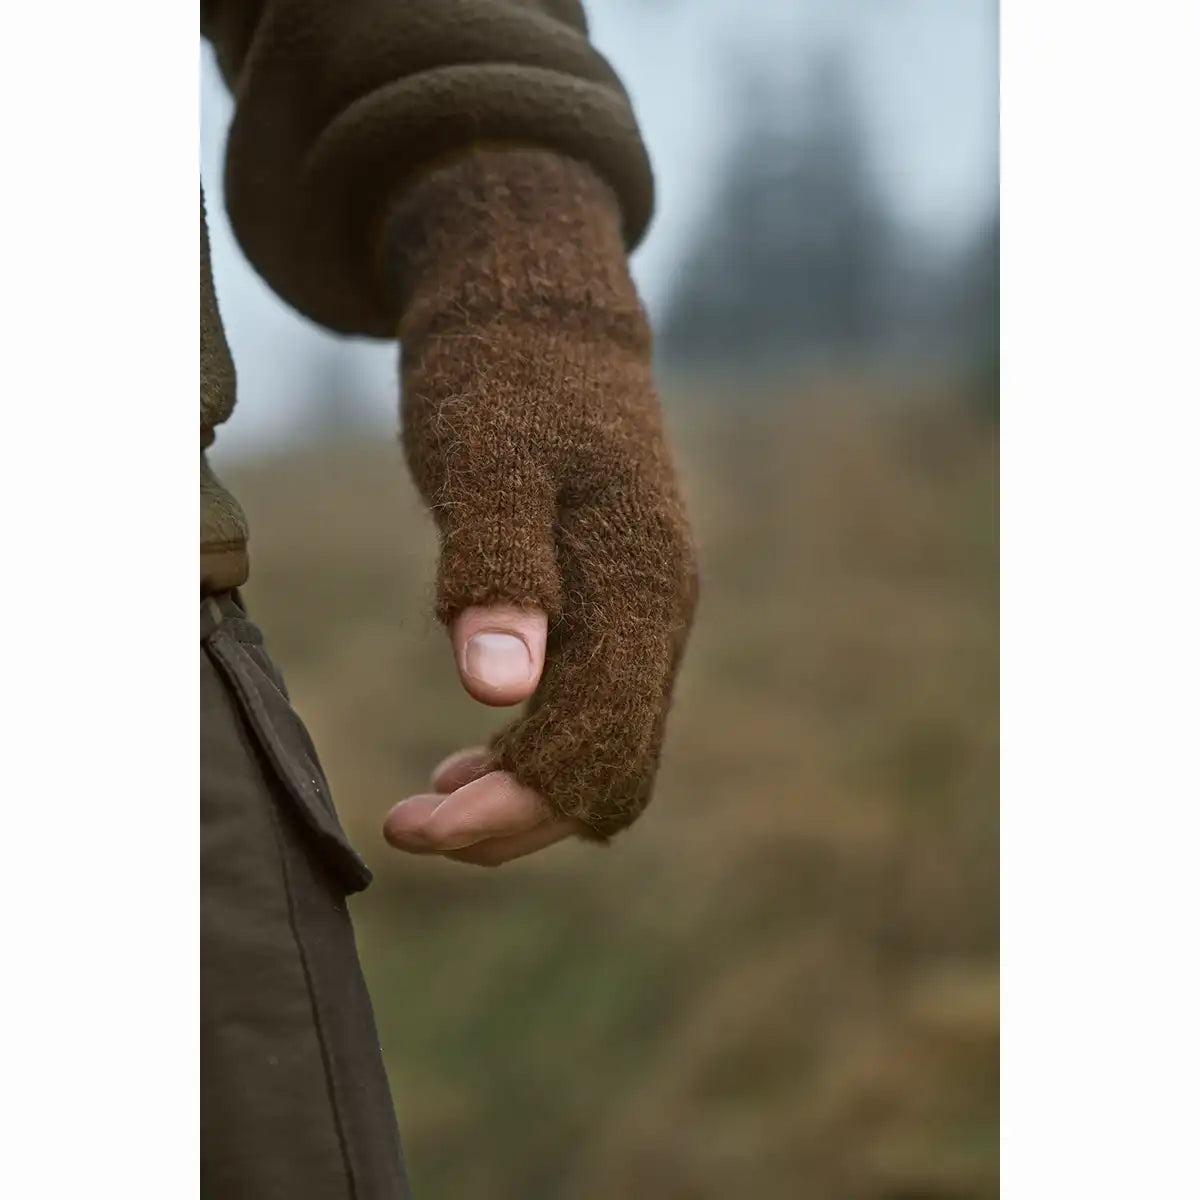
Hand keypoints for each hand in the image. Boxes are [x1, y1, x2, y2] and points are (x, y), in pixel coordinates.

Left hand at [378, 148, 698, 851]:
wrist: (542, 314)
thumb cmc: (504, 375)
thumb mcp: (486, 459)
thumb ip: (498, 564)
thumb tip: (498, 690)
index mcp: (642, 588)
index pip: (599, 748)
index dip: (512, 808)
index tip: (412, 824)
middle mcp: (659, 613)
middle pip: (610, 771)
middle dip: (512, 819)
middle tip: (404, 825)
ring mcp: (643, 612)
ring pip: (601, 750)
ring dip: (518, 794)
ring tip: (423, 803)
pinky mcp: (613, 604)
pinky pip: (589, 710)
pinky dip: (528, 751)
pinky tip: (465, 753)